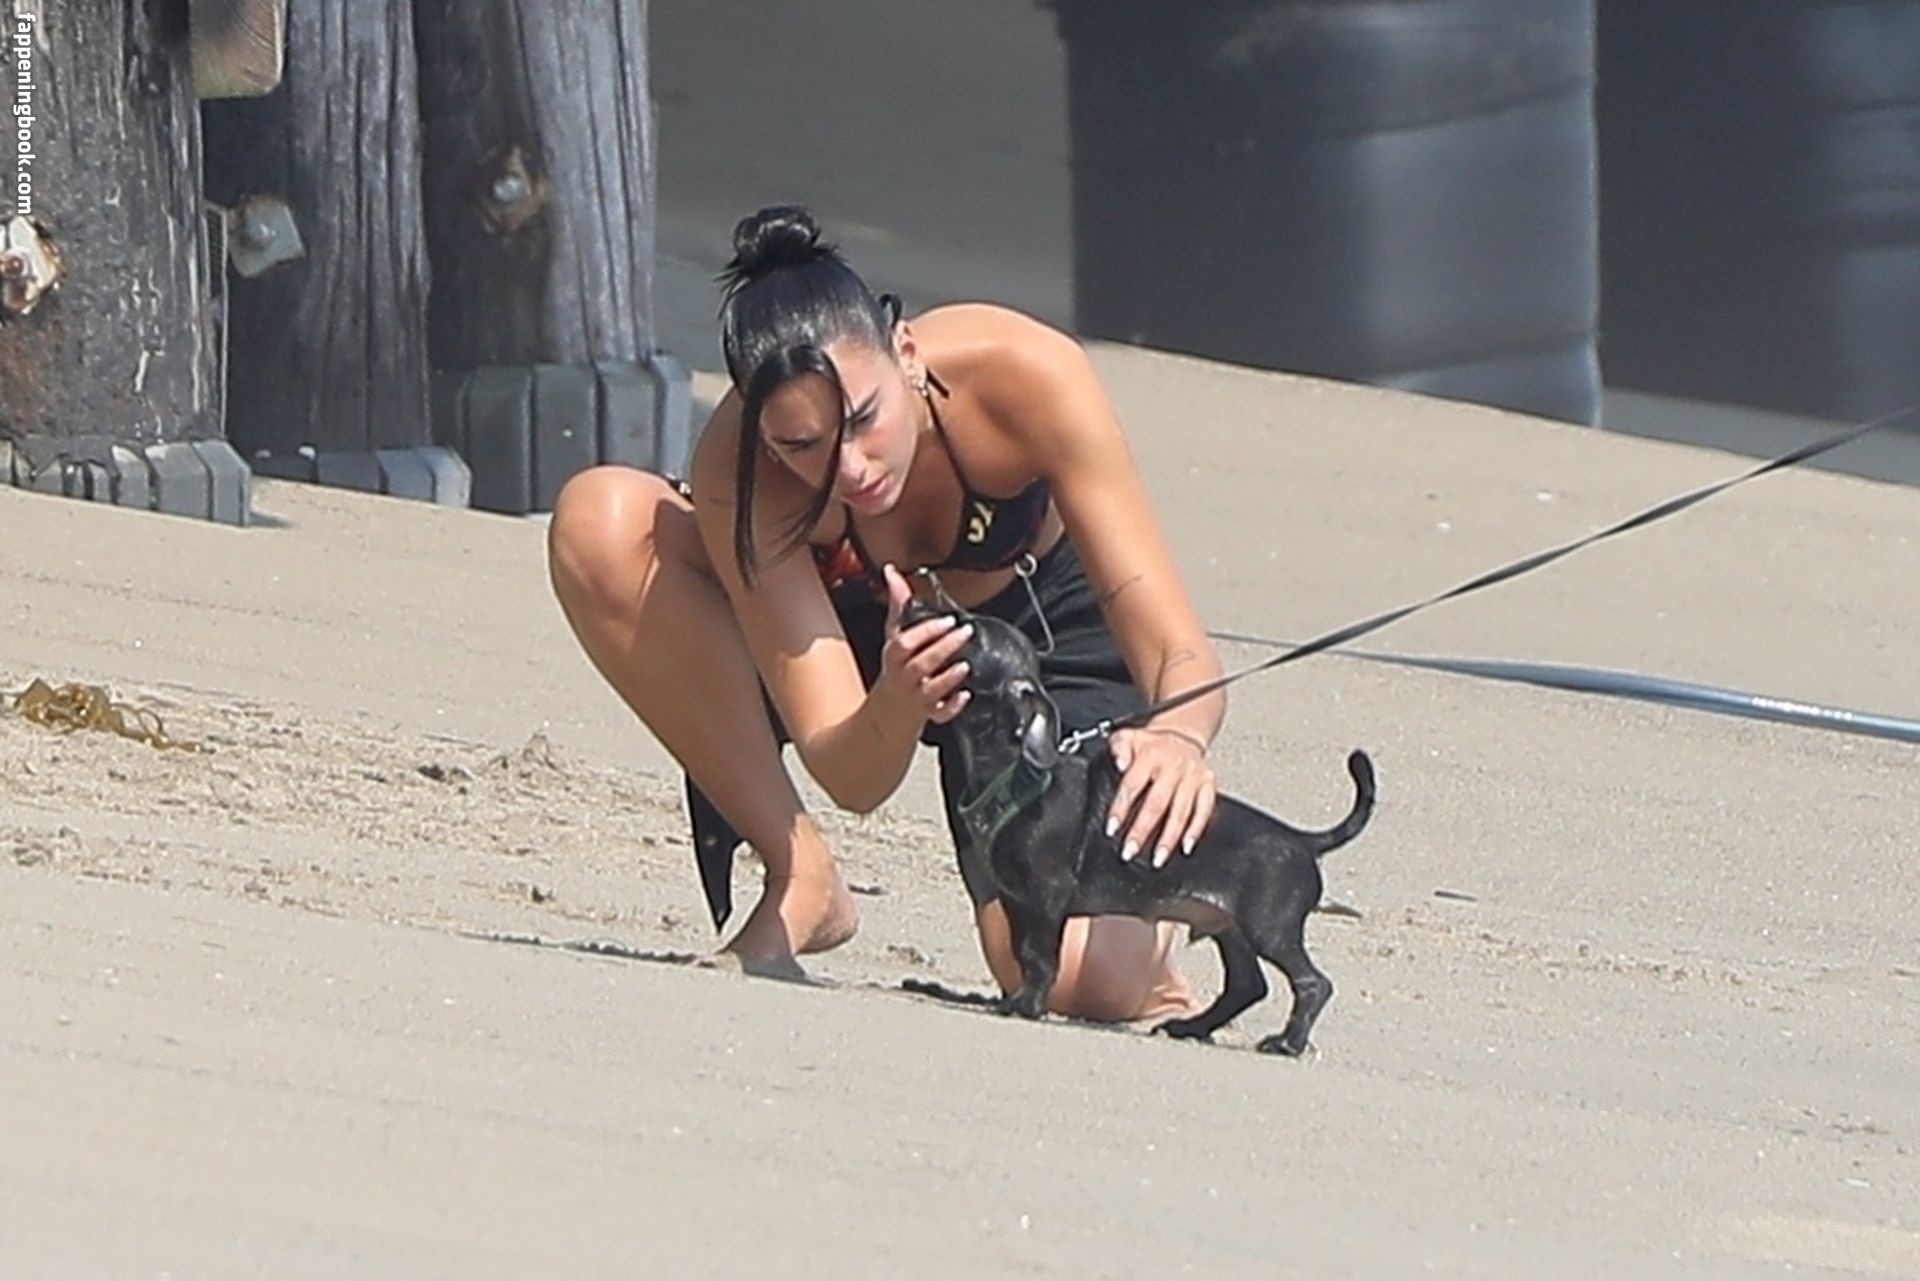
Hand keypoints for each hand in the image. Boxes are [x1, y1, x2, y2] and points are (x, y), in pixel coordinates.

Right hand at [877, 564, 972, 725]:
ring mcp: (918, 696)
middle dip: (943, 648)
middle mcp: (905, 676)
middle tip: (965, 633)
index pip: (904, 643)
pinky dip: (953, 707)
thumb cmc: (896, 665)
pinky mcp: (930, 712)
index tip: (947, 621)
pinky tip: (965, 695)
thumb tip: (892, 572)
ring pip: (931, 690)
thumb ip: (898, 604)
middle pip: (920, 664)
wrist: (892, 707)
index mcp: (895, 655)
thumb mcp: (893, 634)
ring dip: (948, 679)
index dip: (925, 632)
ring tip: (965, 665)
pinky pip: (941, 714)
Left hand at [1106, 726, 1215, 867]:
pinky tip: (1186, 846)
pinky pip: (1204, 810)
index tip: (1112, 829)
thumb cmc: (1151, 744)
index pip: (1133, 785)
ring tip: (1157, 858)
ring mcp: (1193, 777)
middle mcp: (1174, 766)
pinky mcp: (1208, 784)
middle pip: (1157, 803)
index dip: (1121, 809)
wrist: (1182, 734)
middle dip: (1142, 830)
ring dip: (1169, 837)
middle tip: (1130, 851)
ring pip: (1181, 811)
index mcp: (1151, 755)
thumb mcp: (1128, 737)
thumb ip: (1118, 748)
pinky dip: (1196, 830)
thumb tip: (1119, 763)